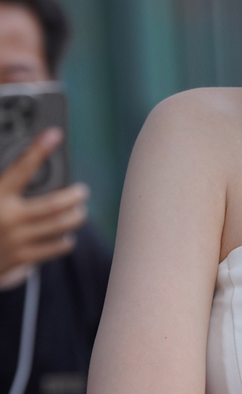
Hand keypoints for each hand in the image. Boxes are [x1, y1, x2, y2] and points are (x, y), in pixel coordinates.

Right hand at [0, 130, 87, 278]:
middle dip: (73, 196)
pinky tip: (66, 237)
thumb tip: (25, 164)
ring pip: (58, 226)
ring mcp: (16, 239)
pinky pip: (52, 249)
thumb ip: (6, 182)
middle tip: (82, 192)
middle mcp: (8, 217)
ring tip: (79, 213)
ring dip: (74, 217)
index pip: (21, 168)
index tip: (54, 135)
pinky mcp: (20, 258)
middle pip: (53, 204)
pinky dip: (64, 242)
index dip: (39, 150)